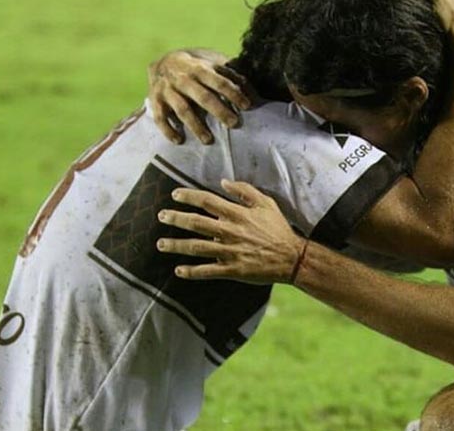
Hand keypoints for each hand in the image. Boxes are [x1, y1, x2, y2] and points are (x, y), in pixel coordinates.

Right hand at [148, 50, 256, 143]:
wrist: (163, 62)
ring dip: (195, 126)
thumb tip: (251, 88)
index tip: (247, 105)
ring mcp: (167, 90)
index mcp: (199, 68)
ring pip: (182, 110)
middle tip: (234, 124)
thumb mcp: (212, 64)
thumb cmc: (197, 67)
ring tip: (208, 140)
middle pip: (203, 97)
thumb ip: (230, 74)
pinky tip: (179, 141)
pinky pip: (160, 117)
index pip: (219, 81)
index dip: (233, 93)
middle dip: (219, 111)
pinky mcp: (155, 100)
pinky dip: (168, 130)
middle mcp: (182, 78)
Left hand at [156, 180, 304, 283]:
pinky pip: (208, 271)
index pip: (207, 201)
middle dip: (176, 218)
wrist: (292, 257)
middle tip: (161, 216)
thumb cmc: (278, 229)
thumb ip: (244, 191)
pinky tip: (179, 271)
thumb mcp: (266, 203)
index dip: (189, 196)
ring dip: (176, 245)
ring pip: (197, 247)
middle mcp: (230, 231)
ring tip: (161, 244)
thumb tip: (223, 182)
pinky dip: (192, 272)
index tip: (175, 195)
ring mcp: (231, 251)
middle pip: (196, 223)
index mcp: (238, 214)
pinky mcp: (233, 269)